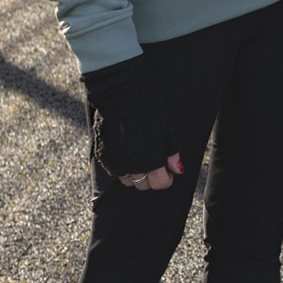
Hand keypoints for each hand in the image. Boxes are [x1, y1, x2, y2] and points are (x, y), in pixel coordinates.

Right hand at [80, 56, 183, 190]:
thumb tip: (178, 171)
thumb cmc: (149, 112)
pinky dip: (122, 167)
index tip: (167, 171)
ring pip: (128, 181)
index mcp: (151, 161)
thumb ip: (172, 155)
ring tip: (140, 157)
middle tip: (154, 163)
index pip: (159, 184)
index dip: (165, 178)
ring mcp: (116, 162)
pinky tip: (127, 152)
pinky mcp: (104, 157)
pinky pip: (115, 171)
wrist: (122, 97)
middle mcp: (132, 166)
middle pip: (143, 185)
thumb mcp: (167, 131)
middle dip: (151, 177)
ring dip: (135, 174)